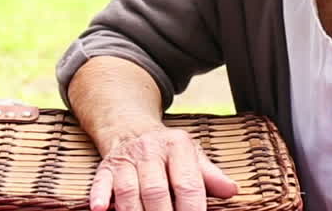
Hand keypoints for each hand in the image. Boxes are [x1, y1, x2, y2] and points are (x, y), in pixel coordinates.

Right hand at [89, 126, 237, 210]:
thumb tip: (231, 190)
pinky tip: (100, 210)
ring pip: (128, 191)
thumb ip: (210, 175)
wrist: (131, 128)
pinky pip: (101, 182)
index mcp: (178, 146)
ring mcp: (126, 159)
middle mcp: (150, 150)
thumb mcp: (192, 156)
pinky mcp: (106, 167)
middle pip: (156, 190)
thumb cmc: (168, 151)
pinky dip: (99, 197)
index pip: (187, 184)